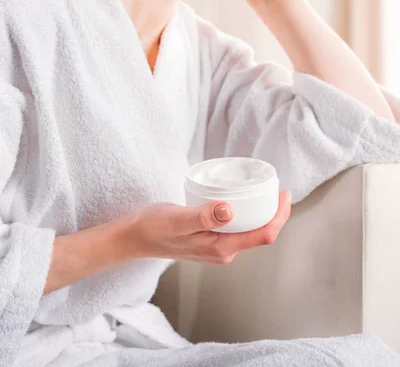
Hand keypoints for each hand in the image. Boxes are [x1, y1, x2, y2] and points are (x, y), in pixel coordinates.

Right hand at [123, 190, 290, 264]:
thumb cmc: (155, 227)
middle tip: (278, 189)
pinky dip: (246, 214)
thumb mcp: (178, 219)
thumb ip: (202, 216)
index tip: (285, 194)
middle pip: (260, 234)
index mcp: (221, 248)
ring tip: (265, 192)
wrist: (136, 237)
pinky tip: (243, 200)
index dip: (279, 216)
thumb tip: (230, 210)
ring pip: (248, 231)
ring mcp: (217, 248)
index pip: (262, 235)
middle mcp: (223, 252)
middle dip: (274, 214)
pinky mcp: (210, 241)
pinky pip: (236, 229)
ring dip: (261, 214)